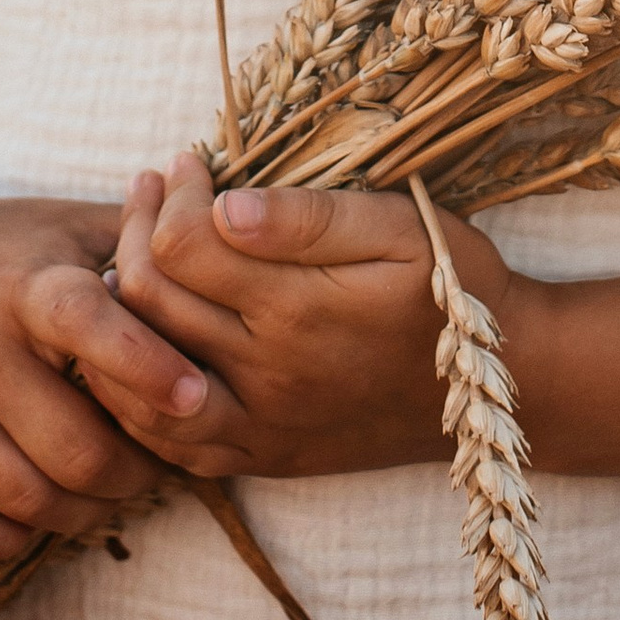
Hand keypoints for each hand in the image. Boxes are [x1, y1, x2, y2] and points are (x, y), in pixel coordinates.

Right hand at [0, 121, 211, 561]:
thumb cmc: (6, 248)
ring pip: (24, 499)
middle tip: (164, 470)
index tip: (199, 397)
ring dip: (84, 514)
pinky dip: (9, 537)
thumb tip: (239, 256)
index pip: (89, 326)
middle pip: (73, 449)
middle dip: (136, 474)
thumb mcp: (70, 227)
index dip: (147, 366)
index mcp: (26, 282)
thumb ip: (150, 247)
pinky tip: (39, 515)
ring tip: (112, 495)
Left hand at [80, 151, 515, 480]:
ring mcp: (257, 428)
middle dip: (134, 230)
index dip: (170, 194)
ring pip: (138, 376)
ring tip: (137, 252)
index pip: (180, 247)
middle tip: (153, 188)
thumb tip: (224, 206)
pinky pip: (164, 441)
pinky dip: (134, 389)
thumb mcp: (401, 228)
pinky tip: (143, 338)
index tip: (186, 161)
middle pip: (147, 304)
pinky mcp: (260, 457)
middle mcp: (264, 378)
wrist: (498, 386)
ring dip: (120, 310)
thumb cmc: (452, 288)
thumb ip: (310, 219)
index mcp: (296, 311)